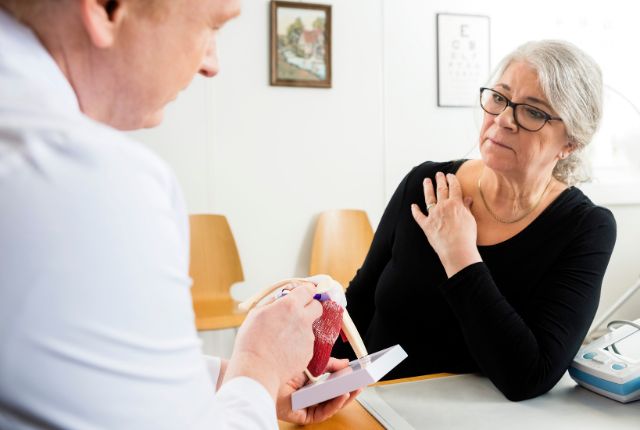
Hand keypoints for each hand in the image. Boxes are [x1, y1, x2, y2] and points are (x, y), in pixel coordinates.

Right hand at [224, 284, 322, 399]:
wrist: (256, 370)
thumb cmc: (252, 341)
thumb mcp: (257, 313)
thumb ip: (274, 302)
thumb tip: (283, 296)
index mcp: (290, 305)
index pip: (309, 290)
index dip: (305, 292)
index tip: (301, 296)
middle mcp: (303, 319)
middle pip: (317, 306)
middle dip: (310, 307)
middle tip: (297, 314)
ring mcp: (308, 337)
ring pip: (310, 327)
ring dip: (301, 329)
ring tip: (282, 339)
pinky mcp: (309, 352)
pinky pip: (306, 344)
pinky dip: (298, 345)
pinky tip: (284, 350)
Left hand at [276, 357, 362, 424]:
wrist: (262, 374)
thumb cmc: (281, 368)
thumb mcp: (312, 362)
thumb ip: (330, 364)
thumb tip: (346, 363)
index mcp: (310, 381)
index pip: (331, 383)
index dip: (345, 380)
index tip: (358, 374)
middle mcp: (308, 394)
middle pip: (333, 395)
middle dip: (350, 390)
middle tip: (362, 383)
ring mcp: (306, 406)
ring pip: (331, 405)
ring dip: (346, 397)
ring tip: (357, 388)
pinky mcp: (304, 416)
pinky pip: (322, 413)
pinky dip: (334, 405)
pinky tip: (342, 395)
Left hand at [411, 171, 481, 276]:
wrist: (457, 249)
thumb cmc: (467, 236)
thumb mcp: (470, 219)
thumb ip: (467, 208)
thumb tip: (467, 199)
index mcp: (455, 203)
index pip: (454, 187)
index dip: (451, 179)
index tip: (450, 175)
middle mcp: (443, 206)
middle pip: (441, 189)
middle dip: (439, 180)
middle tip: (438, 174)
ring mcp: (433, 215)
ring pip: (428, 198)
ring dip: (427, 188)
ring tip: (426, 181)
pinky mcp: (426, 225)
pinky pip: (418, 216)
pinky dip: (415, 211)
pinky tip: (413, 206)